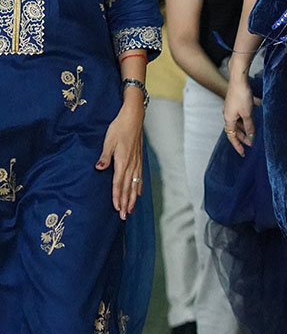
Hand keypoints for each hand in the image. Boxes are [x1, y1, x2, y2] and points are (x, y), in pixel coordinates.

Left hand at [95, 97, 143, 219]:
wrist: (133, 118)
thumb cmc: (119, 128)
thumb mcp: (108, 141)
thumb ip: (105, 156)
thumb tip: (99, 168)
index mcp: (123, 161)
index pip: (119, 183)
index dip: (117, 197)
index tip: (117, 208)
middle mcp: (131, 165)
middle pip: (128, 188)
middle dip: (126, 203)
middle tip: (124, 216)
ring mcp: (137, 163)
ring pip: (135, 185)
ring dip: (133, 198)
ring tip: (131, 210)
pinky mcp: (139, 159)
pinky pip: (140, 178)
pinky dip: (139, 187)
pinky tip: (139, 194)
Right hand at [223, 76, 257, 154]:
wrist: (239, 79)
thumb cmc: (241, 95)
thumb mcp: (247, 114)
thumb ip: (249, 126)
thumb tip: (251, 137)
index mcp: (229, 119)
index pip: (232, 136)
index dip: (237, 145)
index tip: (243, 153)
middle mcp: (228, 114)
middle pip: (235, 130)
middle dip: (243, 137)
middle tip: (252, 143)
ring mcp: (231, 108)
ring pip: (238, 121)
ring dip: (246, 127)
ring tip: (254, 131)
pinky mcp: (235, 102)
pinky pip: (241, 113)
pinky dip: (247, 117)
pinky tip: (255, 114)